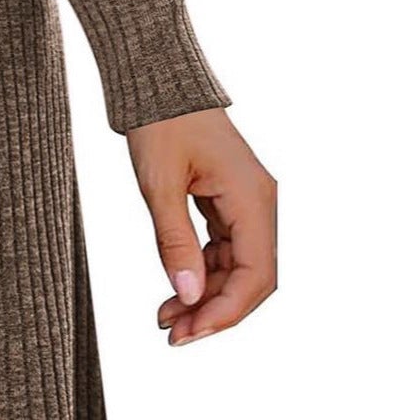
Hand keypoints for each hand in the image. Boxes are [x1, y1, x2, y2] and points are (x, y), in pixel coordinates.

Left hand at [127, 108, 276, 345]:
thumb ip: (173, 240)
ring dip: (206, 296)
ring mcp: (246, 204)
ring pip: (237, 268)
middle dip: (214, 311)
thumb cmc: (160, 122)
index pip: (257, 275)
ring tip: (166, 319)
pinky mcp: (228, 203)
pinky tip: (174, 291)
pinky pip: (224, 250)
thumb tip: (188, 297)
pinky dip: (201, 273)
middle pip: (251, 278)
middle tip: (173, 335)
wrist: (159, 83)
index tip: (189, 334)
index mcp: (254, 199)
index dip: (225, 312)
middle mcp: (260, 204)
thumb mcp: (159, 183)